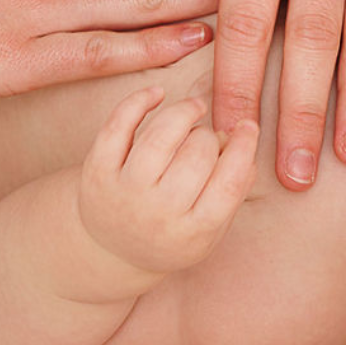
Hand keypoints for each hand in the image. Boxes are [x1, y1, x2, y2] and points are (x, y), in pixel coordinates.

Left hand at [79, 86, 257, 274]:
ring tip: (194, 108)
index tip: (249, 126)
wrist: (110, 250)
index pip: (229, 184)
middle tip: (209, 138)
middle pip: (197, 156)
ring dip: (184, 112)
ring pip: (159, 138)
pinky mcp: (96, 172)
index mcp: (193, 233)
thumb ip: (235, 190)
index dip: (244, 148)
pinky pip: (117, 126)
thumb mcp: (209, 229)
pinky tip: (158, 93)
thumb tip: (245, 143)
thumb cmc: (171, 233)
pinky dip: (139, 102)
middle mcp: (157, 214)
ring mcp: (124, 193)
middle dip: (210, 137)